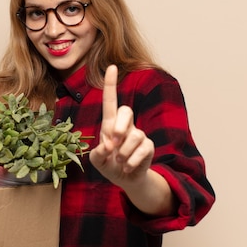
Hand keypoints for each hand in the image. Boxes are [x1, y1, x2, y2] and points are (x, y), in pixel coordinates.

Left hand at [90, 65, 174, 214]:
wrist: (126, 179)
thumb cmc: (109, 164)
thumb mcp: (97, 161)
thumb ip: (97, 153)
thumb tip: (108, 146)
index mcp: (110, 125)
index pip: (110, 101)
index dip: (110, 84)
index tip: (111, 67)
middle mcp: (126, 126)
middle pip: (126, 111)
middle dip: (120, 126)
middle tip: (113, 143)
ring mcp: (138, 135)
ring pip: (134, 136)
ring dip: (124, 153)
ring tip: (120, 162)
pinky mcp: (148, 146)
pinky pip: (142, 149)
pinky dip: (132, 162)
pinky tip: (127, 167)